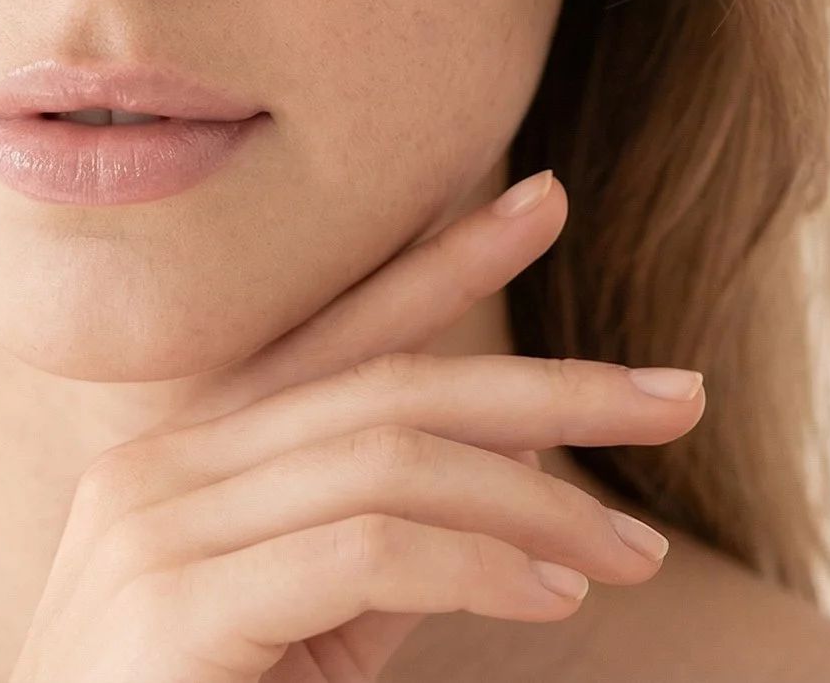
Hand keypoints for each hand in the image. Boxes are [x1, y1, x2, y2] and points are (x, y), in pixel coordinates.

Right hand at [6, 170, 707, 682]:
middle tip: (679, 395)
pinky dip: (477, 568)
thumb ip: (385, 544)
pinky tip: (548, 600)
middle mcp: (154, 468)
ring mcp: (150, 530)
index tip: (543, 201)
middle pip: (383, 386)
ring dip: (537, 504)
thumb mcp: (304, 627)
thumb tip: (512, 466)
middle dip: (547, 385)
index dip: (441, 261)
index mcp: (181, 456)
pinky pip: (363, 552)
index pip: (332, 333)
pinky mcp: (171, 608)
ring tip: (632, 556)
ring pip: (386, 460)